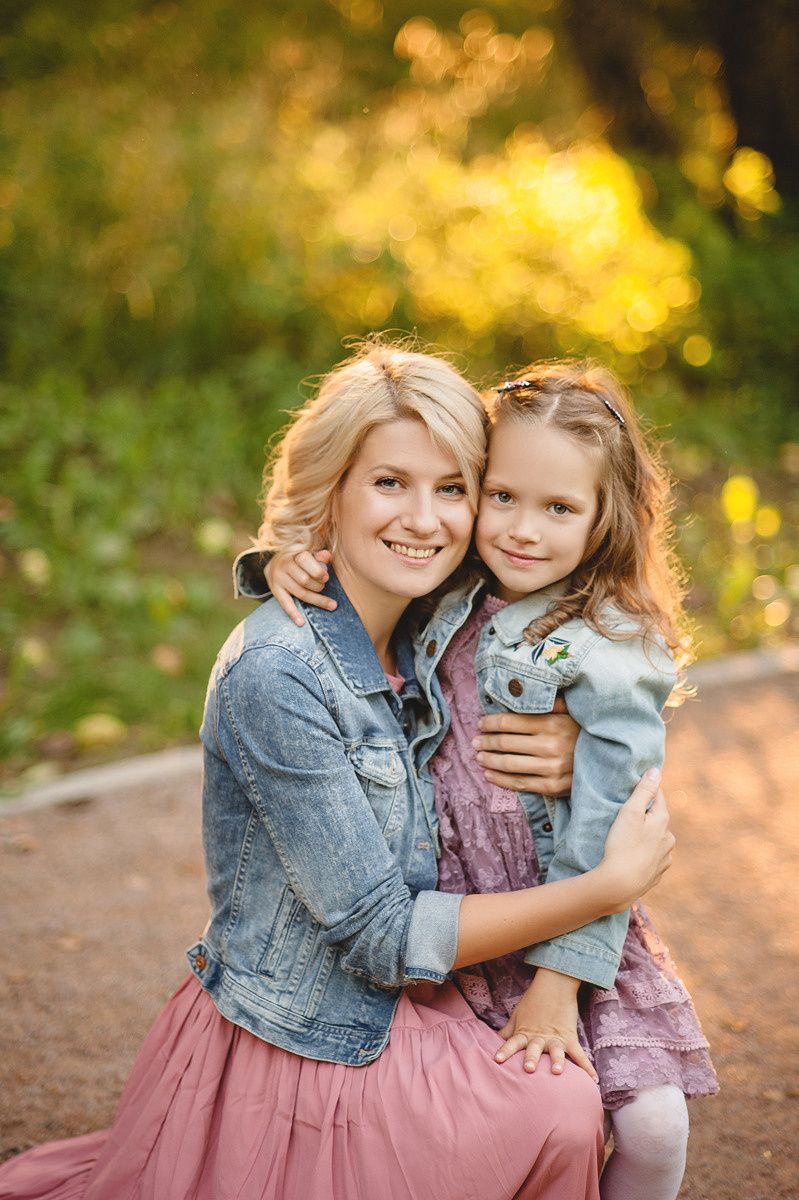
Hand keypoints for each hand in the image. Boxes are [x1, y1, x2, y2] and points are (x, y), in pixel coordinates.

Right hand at [266, 549, 336, 625]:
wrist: (274, 564)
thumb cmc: (298, 560)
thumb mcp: (307, 555)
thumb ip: (318, 556)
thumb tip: (327, 556)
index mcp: (294, 555)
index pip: (304, 560)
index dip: (317, 570)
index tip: (326, 578)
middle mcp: (284, 566)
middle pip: (304, 580)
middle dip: (318, 586)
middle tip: (323, 587)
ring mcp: (279, 580)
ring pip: (300, 593)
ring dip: (316, 600)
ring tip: (330, 604)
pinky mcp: (276, 591)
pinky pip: (285, 604)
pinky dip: (294, 614)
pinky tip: (301, 623)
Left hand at [473, 697, 577, 794]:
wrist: (608, 762)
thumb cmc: (583, 732)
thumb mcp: (571, 711)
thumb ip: (551, 700)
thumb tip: (524, 688)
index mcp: (551, 723)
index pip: (510, 722)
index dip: (491, 723)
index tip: (480, 723)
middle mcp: (549, 745)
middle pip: (506, 743)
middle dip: (486, 741)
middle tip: (475, 740)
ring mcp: (550, 768)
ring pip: (509, 764)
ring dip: (489, 760)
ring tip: (479, 756)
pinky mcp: (552, 786)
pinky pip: (520, 783)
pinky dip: (500, 780)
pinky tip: (489, 774)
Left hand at [495, 968, 597, 1080]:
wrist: (554, 985)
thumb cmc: (532, 1001)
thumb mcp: (517, 1016)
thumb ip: (507, 1031)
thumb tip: (493, 1041)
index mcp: (525, 1032)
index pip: (512, 1042)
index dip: (505, 1051)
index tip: (497, 1060)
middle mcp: (539, 1037)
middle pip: (534, 1049)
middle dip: (531, 1059)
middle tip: (529, 1069)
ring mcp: (555, 1038)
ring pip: (556, 1051)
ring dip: (557, 1061)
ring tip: (558, 1071)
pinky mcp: (570, 1037)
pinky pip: (579, 1054)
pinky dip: (587, 1067)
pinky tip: (593, 1080)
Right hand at [598, 769, 673, 910]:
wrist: (619, 885)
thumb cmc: (622, 845)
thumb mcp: (630, 812)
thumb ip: (644, 791)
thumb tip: (656, 771)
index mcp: (663, 822)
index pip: (658, 797)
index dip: (646, 791)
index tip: (636, 788)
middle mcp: (668, 840)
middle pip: (658, 819)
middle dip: (646, 815)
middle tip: (627, 815)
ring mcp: (664, 859)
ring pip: (657, 840)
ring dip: (647, 837)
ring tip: (629, 839)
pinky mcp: (656, 875)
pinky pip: (652, 859)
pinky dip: (644, 855)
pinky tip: (632, 858)